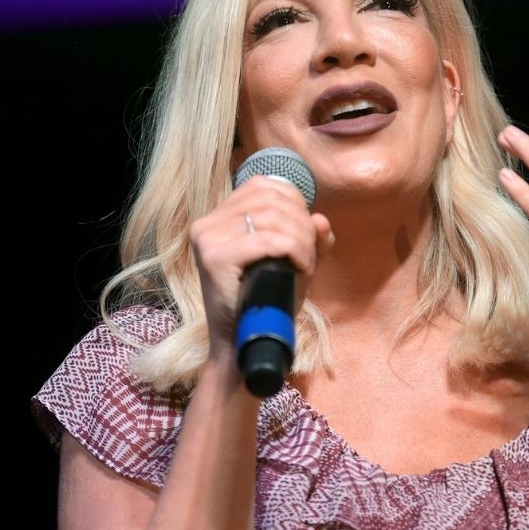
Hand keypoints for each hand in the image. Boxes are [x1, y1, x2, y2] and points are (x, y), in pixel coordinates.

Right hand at [189, 176, 333, 357]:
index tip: (305, 232)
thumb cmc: (266, 303)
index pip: (262, 185)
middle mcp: (207, 223)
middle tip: (309, 253)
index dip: (293, 202)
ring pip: (271, 217)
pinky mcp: (215, 258)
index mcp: (218, 217)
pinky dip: (293, 250)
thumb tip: (321, 220)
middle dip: (301, 223)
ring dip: (300, 238)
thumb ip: (309, 239)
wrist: (243, 344)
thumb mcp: (291, 263)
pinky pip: (266, 240)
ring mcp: (207, 239)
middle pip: (269, 199)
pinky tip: (301, 267)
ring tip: (306, 263)